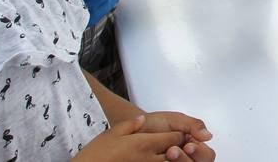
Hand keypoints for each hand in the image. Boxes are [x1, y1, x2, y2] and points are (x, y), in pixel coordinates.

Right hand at [74, 115, 190, 159]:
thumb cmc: (97, 153)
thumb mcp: (113, 132)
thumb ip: (131, 124)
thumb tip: (142, 119)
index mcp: (143, 143)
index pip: (175, 138)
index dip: (179, 135)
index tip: (178, 134)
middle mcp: (148, 158)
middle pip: (176, 153)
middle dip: (180, 149)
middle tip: (179, 146)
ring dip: (173, 159)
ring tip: (169, 155)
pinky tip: (159, 161)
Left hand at [141, 111, 214, 160]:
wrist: (136, 129)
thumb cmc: (155, 124)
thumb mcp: (176, 119)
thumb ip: (194, 125)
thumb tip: (208, 136)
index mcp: (195, 144)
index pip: (207, 155)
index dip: (200, 152)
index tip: (188, 145)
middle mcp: (187, 157)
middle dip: (185, 159)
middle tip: (172, 150)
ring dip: (178, 161)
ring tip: (166, 152)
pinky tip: (159, 159)